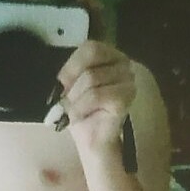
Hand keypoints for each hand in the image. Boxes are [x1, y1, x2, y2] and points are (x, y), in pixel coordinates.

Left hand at [53, 41, 135, 156]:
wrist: (93, 143)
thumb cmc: (84, 114)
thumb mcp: (72, 87)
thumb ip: (71, 73)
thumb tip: (61, 77)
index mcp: (111, 56)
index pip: (90, 48)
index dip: (72, 66)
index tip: (61, 84)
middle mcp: (124, 65)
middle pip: (91, 63)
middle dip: (72, 86)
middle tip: (66, 103)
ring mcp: (128, 82)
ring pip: (91, 78)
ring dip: (74, 99)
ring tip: (72, 113)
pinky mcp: (125, 99)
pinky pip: (96, 95)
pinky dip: (81, 107)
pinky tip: (77, 118)